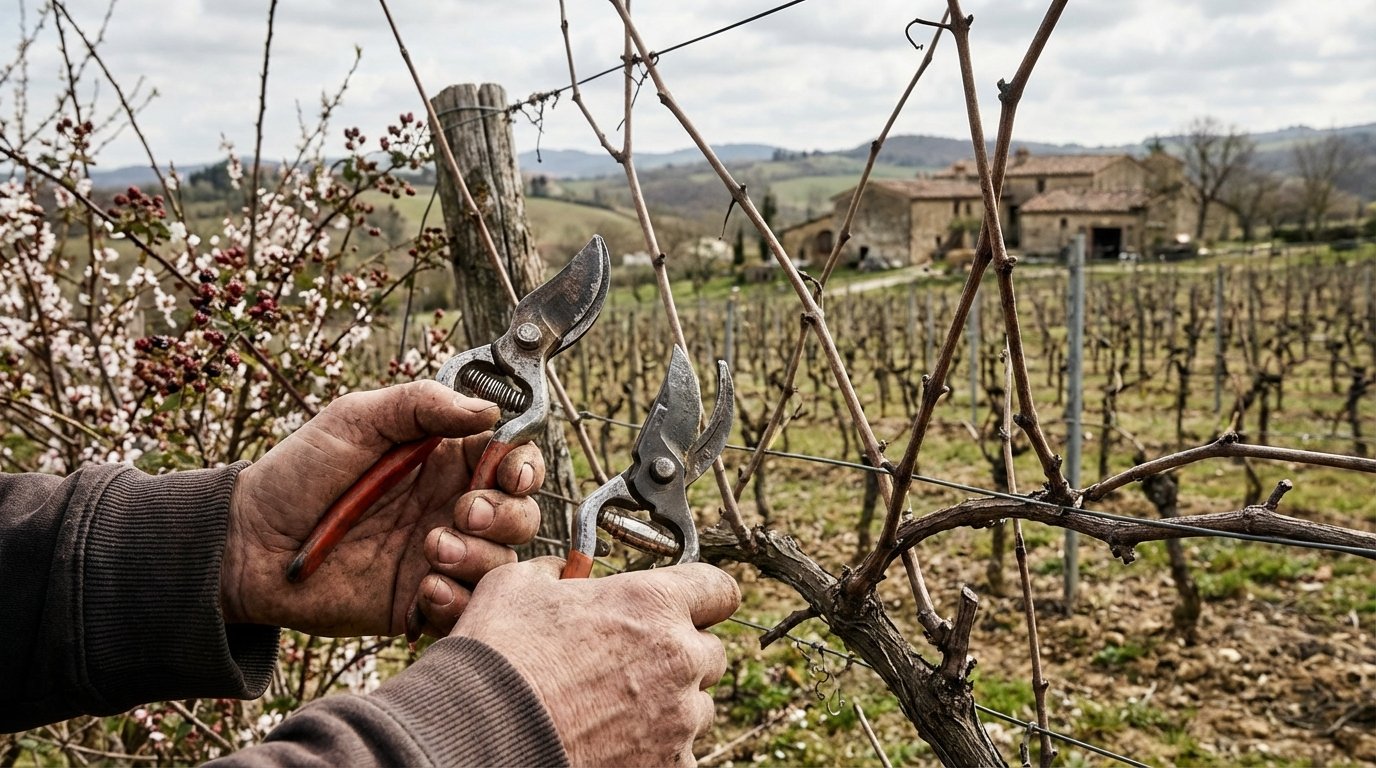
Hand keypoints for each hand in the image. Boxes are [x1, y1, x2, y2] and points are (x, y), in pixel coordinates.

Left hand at [220, 381, 545, 636]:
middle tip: (461, 513)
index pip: (513, 459)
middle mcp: (451, 507)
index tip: (509, 473)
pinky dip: (458, 601)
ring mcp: (441, 556)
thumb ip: (422, 404)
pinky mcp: (422, 602)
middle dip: (504, 515)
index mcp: (445, 459)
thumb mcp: (355, 419)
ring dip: (478, 557)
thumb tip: (489, 409)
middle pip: (521, 514)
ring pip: (502, 564)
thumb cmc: (298, 474)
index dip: (525, 466)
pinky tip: (422, 588)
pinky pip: (469, 609)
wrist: (250, 546)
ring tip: (430, 551)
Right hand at [452, 558, 740, 766]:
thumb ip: (556, 573)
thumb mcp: (516, 586)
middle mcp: (678, 658)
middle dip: (679, 655)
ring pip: (696, 707)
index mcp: (651, 603)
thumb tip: (561, 572)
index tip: (687, 606)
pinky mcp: (668, 766)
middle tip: (631, 664)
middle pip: (710, 652)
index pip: (719, 589)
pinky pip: (679, 754)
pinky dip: (655, 750)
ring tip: (612, 711)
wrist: (480, 735)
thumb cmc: (496, 657)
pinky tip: (611, 744)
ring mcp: (678, 719)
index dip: (703, 596)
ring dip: (667, 705)